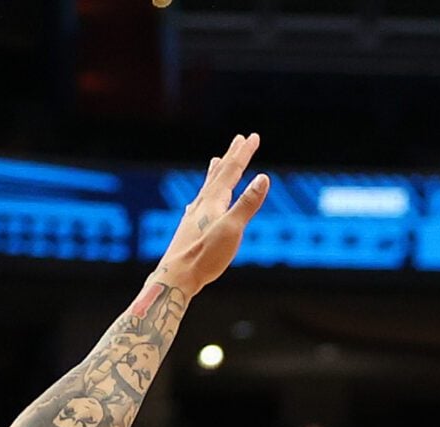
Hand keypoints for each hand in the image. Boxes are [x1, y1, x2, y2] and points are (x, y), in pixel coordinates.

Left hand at [154, 133, 271, 294]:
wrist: (176, 277)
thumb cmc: (205, 256)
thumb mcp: (232, 229)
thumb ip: (247, 204)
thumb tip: (263, 178)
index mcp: (213, 200)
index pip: (231, 170)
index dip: (243, 153)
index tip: (253, 136)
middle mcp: (202, 203)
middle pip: (219, 173)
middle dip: (231, 156)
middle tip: (239, 140)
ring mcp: (194, 215)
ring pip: (207, 187)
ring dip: (216, 172)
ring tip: (217, 161)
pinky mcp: (190, 228)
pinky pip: (200, 202)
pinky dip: (204, 195)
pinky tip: (197, 202)